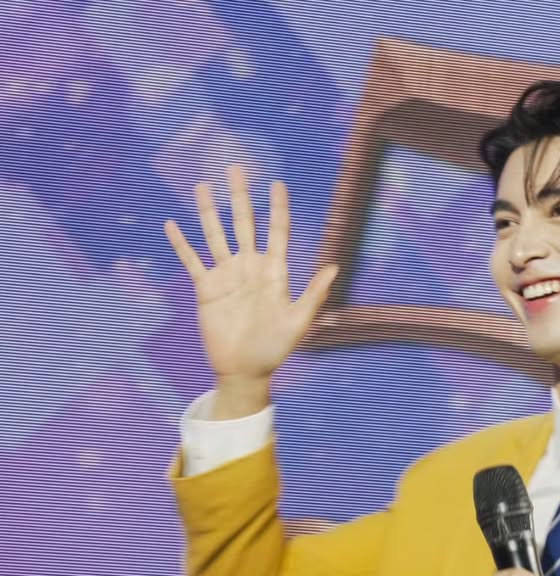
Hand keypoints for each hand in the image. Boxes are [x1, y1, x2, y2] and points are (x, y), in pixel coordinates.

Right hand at [163, 164, 337, 390]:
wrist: (245, 371)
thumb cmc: (275, 349)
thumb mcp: (299, 321)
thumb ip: (314, 294)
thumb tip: (334, 267)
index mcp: (274, 273)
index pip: (277, 232)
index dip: (277, 208)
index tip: (277, 184)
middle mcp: (249, 268)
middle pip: (245, 224)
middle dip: (241, 197)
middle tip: (236, 168)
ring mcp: (227, 276)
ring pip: (216, 235)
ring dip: (209, 211)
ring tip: (203, 186)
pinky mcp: (206, 289)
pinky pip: (192, 261)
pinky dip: (181, 244)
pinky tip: (172, 225)